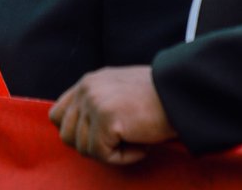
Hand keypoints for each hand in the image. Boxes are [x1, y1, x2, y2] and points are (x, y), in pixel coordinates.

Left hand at [49, 66, 175, 164]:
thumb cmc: (160, 99)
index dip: (76, 133)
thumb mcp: (120, 93)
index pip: (57, 115)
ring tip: (136, 139)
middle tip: (121, 142)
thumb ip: (99, 104)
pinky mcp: (105, 119)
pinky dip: (124, 158)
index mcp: (87, 83)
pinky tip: (143, 145)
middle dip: (93, 146)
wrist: (183, 95)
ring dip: (111, 153)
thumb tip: (84, 132)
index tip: (101, 138)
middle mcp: (85, 90)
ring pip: (84, 148)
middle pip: (66, 136)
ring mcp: (93, 103)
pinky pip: (102, 155)